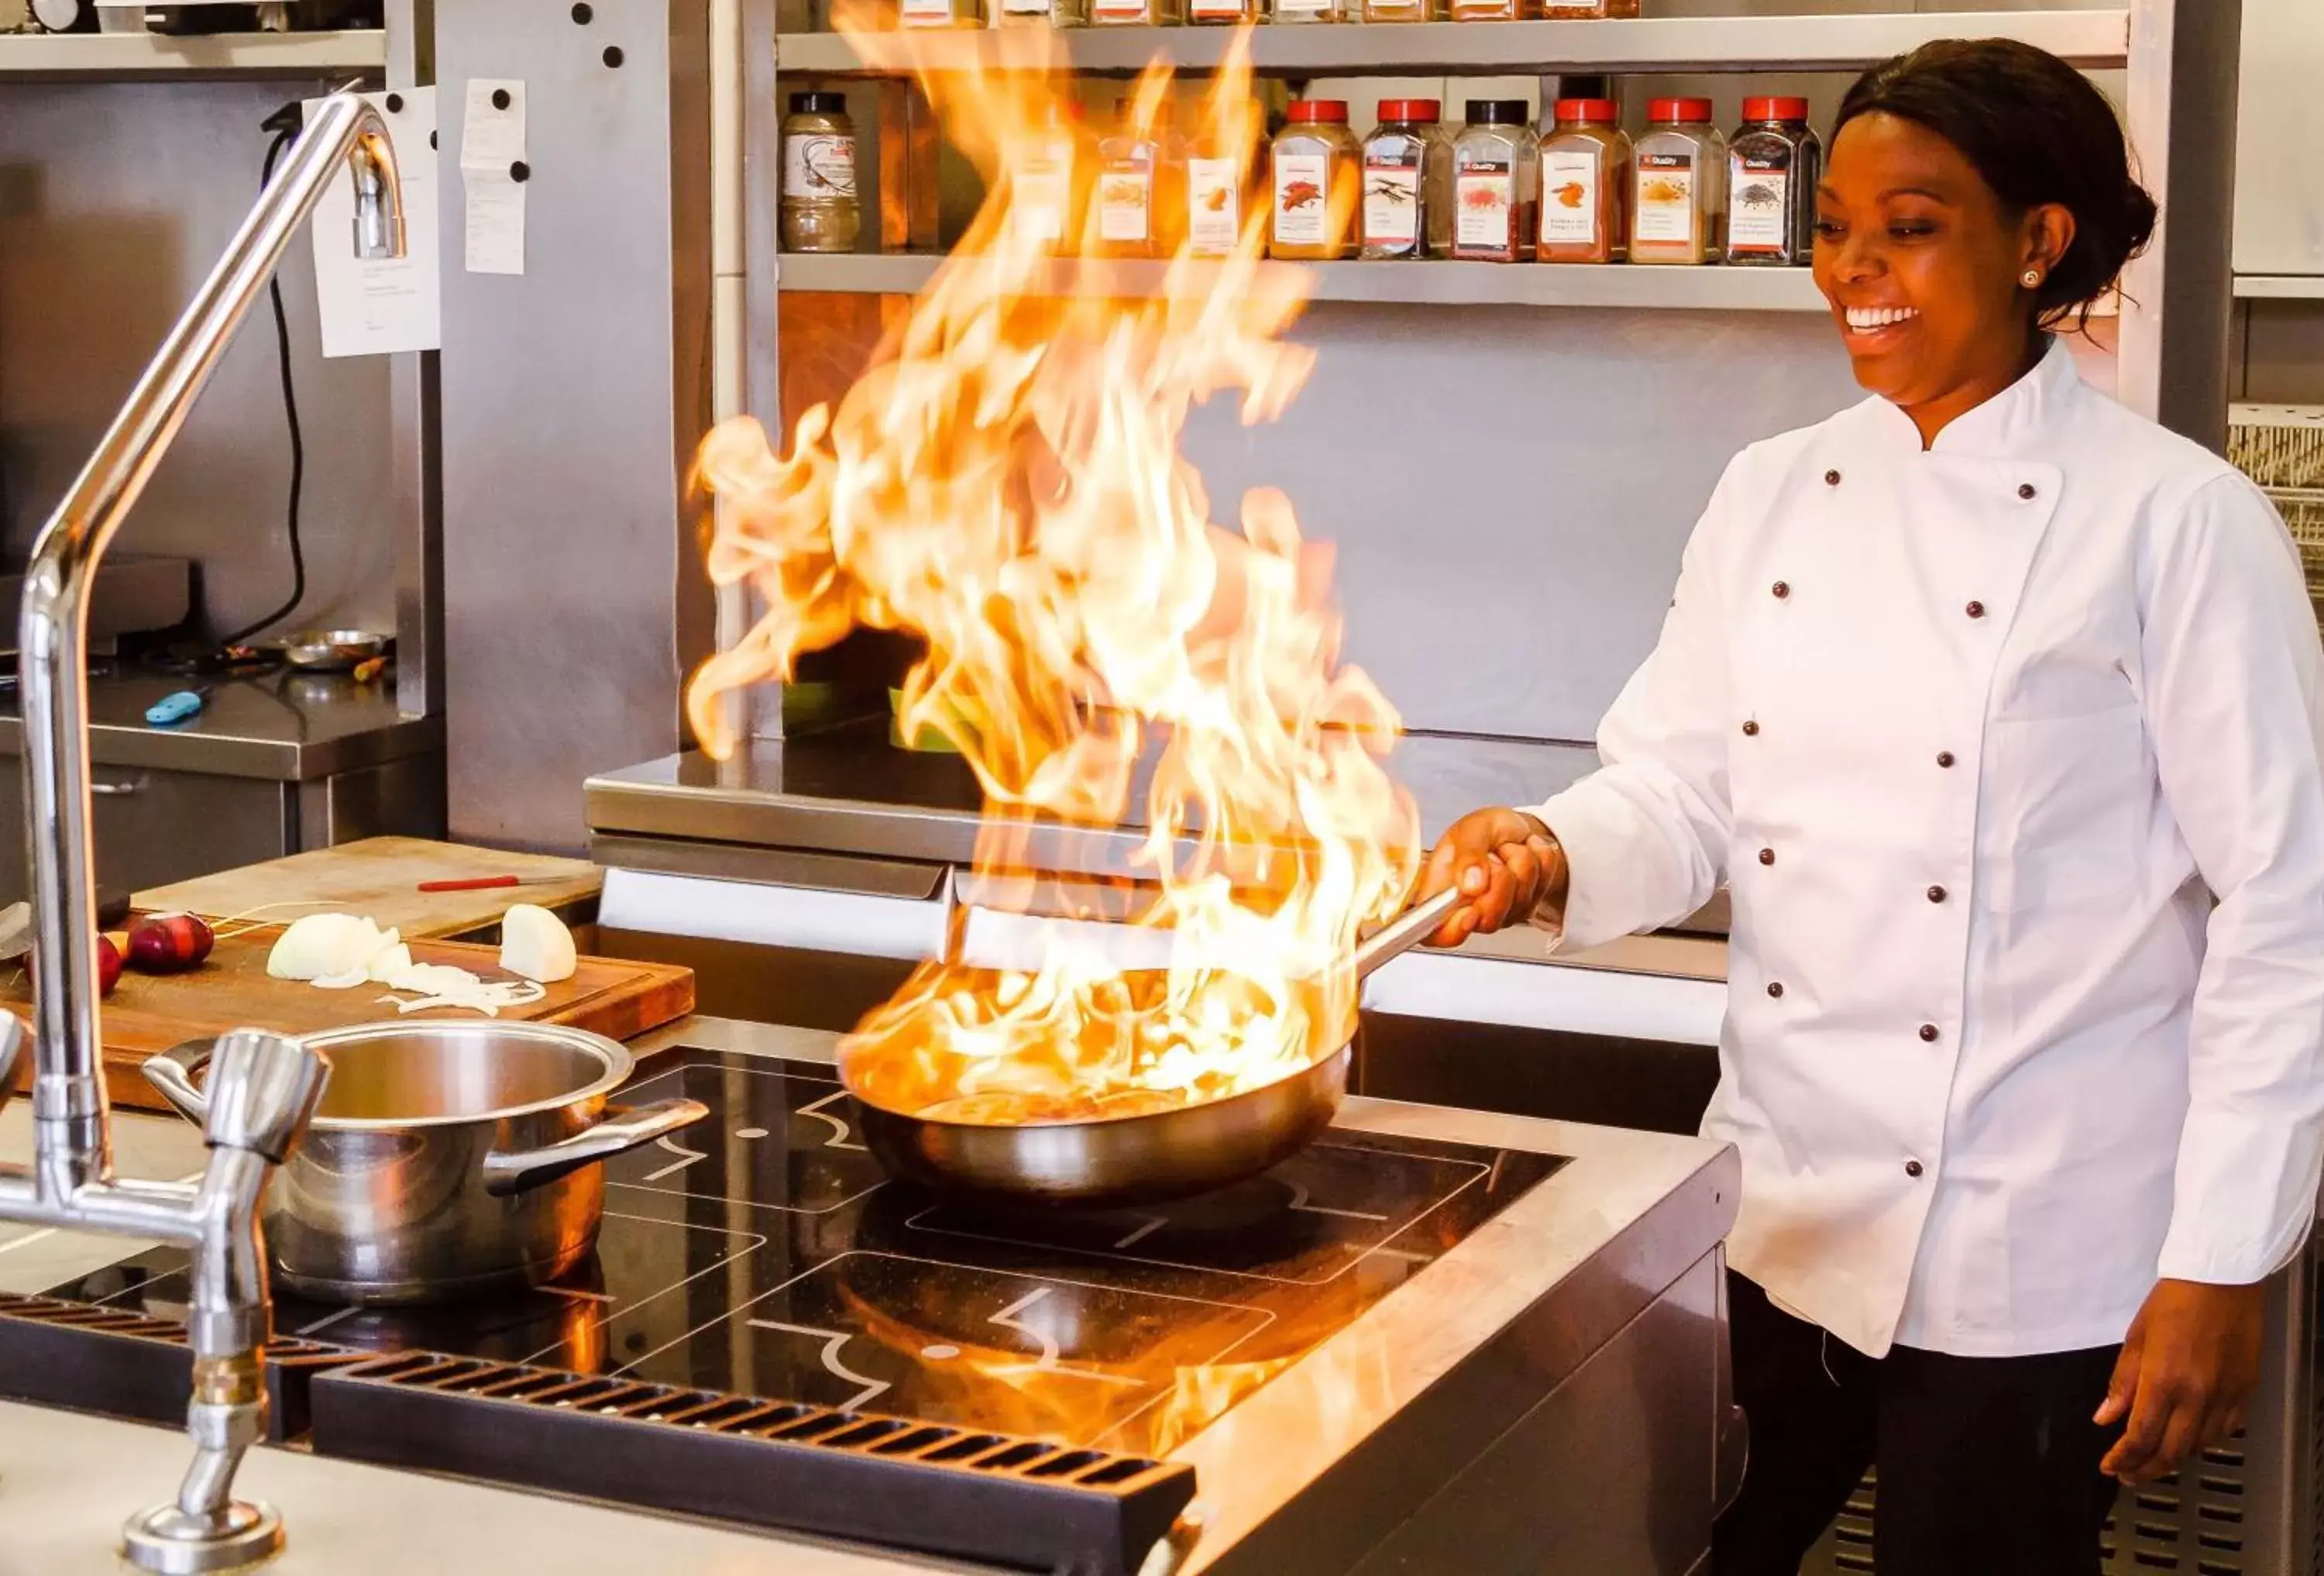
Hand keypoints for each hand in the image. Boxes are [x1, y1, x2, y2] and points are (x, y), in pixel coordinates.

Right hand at [1417, 807, 1567, 946]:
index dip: (1453, 931)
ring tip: (1505, 851)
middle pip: (1488, 921)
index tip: (1470, 912)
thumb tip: (1470, 885)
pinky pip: (1544, 885)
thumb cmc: (1483, 831)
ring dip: (1520, 862)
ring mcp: (1498, 914)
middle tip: (1491, 856)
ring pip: (1522, 900)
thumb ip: (1467, 855)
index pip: (1438, 934)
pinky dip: (1539, 861)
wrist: (1514, 827)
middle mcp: (1466, 909)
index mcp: (1439, 892)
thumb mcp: (1470, 829)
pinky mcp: (1527, 909)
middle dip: (1500, 880)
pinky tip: (1522, 854)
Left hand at [2095, 1278, 2266, 1482]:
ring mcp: (2225, 1397)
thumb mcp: (2136, 1337)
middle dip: (2146, 1468)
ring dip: (2174, 1458)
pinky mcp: (2245, 1392)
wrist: (2222, 1280)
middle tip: (2128, 1474)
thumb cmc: (2174, 1301)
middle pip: (2171, 1450)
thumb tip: (2105, 1417)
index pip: (2140, 1435)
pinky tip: (2189, 1440)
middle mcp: (2197, 1396)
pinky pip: (2224, 1430)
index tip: (2109, 1465)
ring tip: (2153, 1461)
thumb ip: (2122, 1383)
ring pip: (2199, 1445)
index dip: (2123, 1457)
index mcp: (2164, 1380)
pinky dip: (2203, 1441)